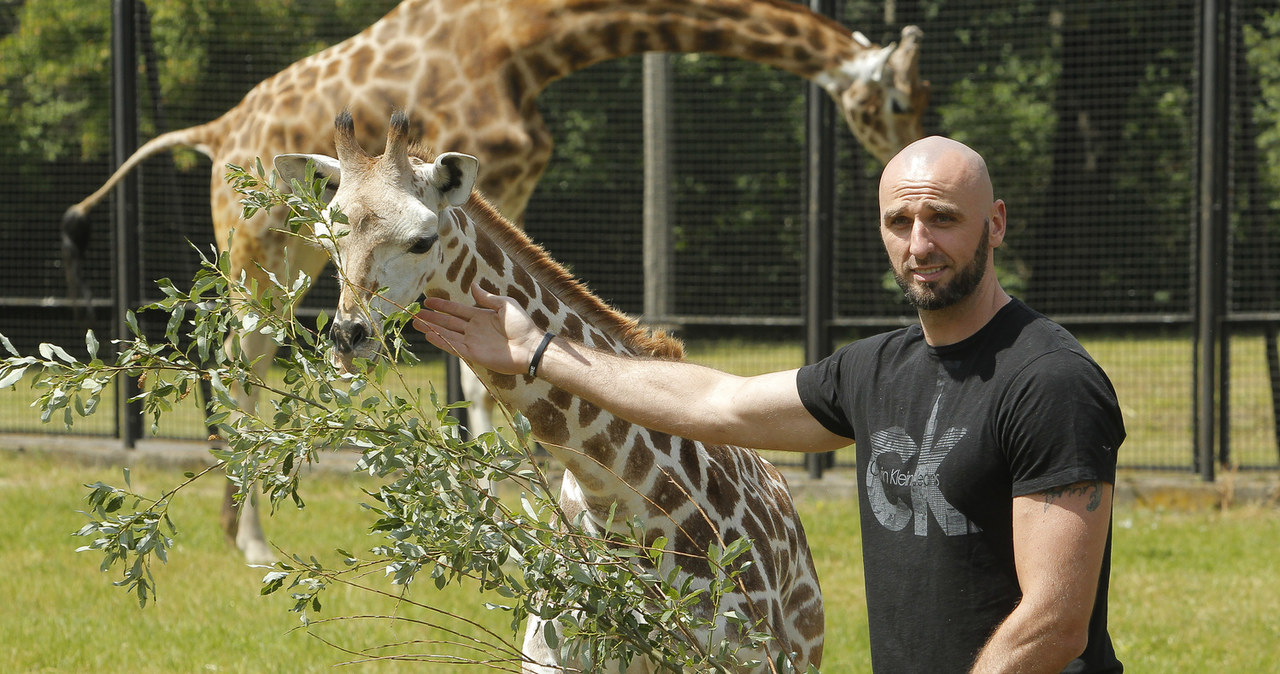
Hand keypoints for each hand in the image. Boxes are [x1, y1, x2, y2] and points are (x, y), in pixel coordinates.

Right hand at [412, 283, 544, 375]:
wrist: (530, 346)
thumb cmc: (522, 325)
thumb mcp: (505, 304)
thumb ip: (487, 298)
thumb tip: (473, 285)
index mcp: (481, 316)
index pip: (456, 310)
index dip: (442, 305)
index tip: (427, 301)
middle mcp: (474, 329)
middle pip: (448, 322)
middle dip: (431, 318)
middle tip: (414, 314)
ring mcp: (472, 342)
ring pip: (447, 334)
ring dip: (431, 328)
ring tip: (415, 323)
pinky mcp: (474, 354)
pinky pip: (454, 347)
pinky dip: (441, 341)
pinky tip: (429, 335)